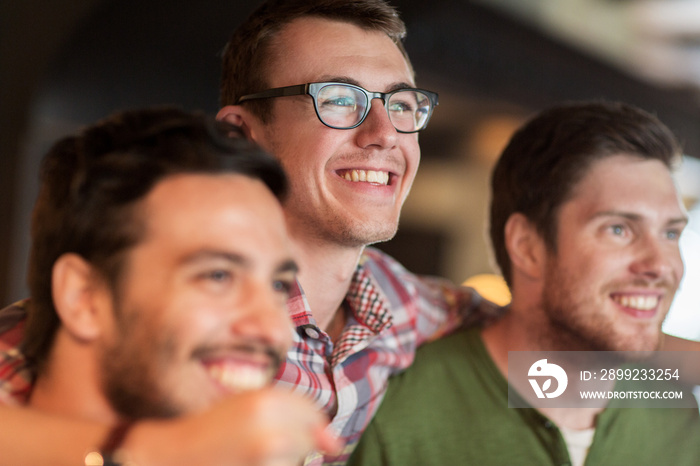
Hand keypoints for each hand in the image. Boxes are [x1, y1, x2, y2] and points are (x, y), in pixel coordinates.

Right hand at [127, 388, 340, 465]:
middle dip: (292, 445)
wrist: (168, 457)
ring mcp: (266, 456)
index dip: (304, 422)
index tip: (280, 429)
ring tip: (248, 458)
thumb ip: (296, 418)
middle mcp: (270, 429)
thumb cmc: (209, 433)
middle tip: (253, 446)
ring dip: (281, 461)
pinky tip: (248, 463)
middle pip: (310, 441)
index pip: (313, 412)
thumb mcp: (249, 410)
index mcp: (266, 401)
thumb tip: (337, 445)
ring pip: (297, 460)